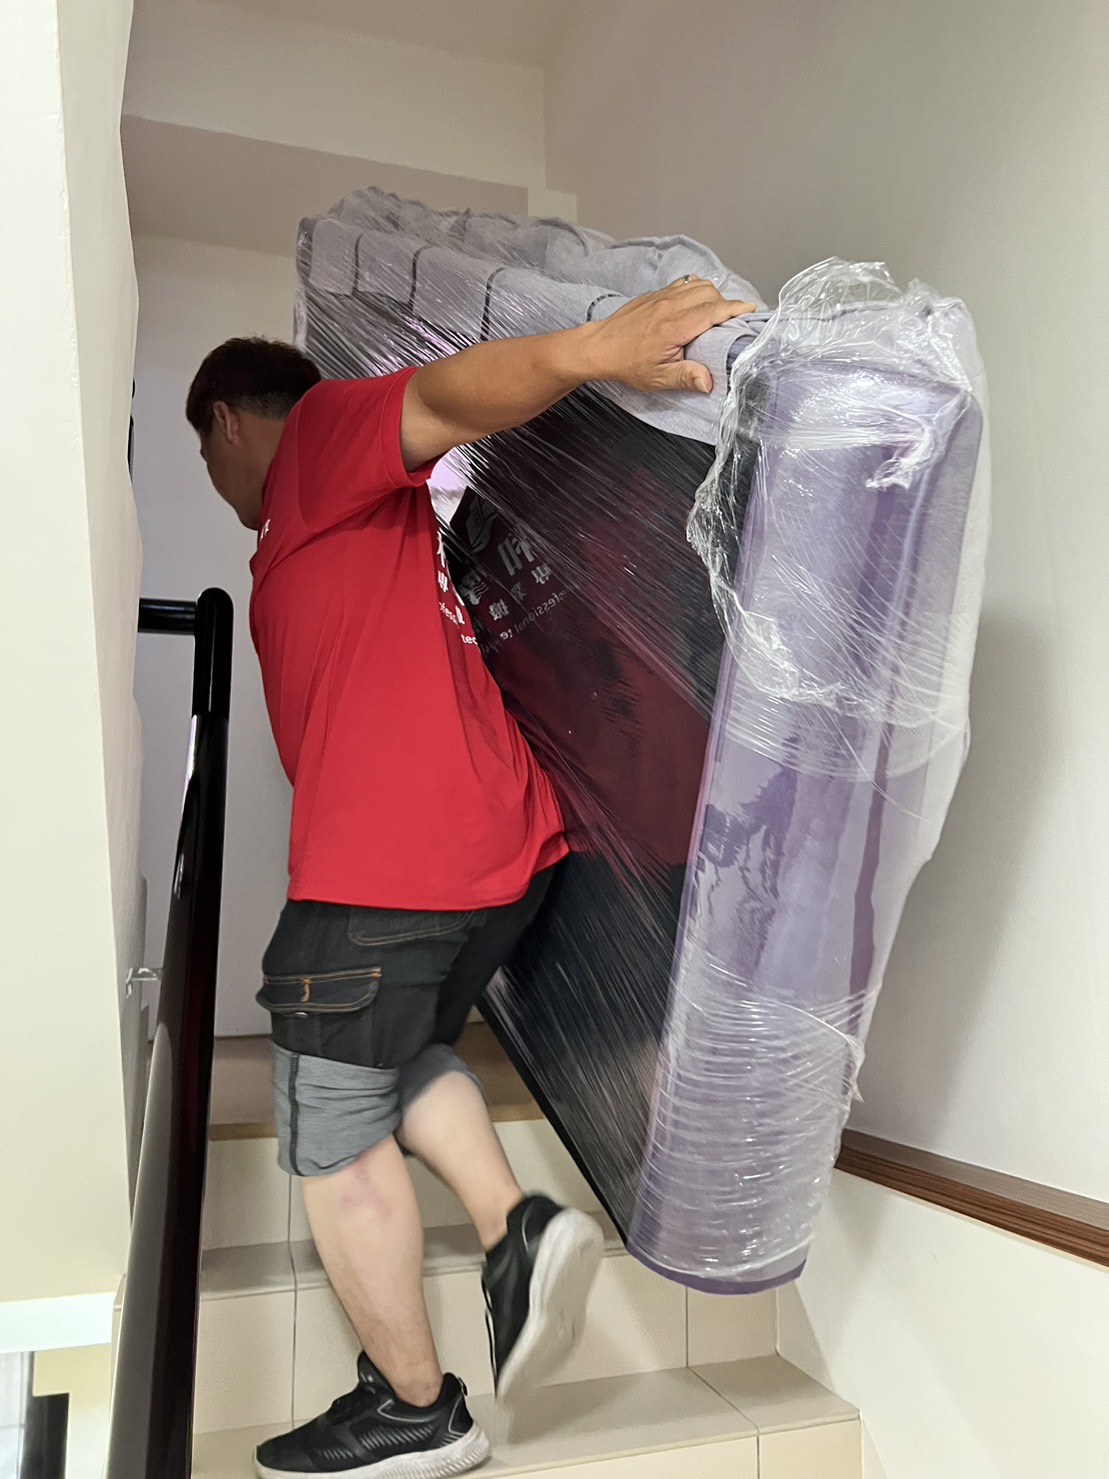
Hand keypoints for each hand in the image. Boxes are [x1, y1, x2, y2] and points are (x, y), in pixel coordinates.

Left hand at [584, 276, 755, 394]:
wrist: (599, 347)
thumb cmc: (627, 363)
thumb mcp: (657, 378)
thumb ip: (686, 378)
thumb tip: (708, 382)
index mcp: (674, 327)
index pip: (713, 310)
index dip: (735, 308)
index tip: (750, 309)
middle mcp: (669, 306)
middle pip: (710, 292)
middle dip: (725, 304)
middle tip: (730, 321)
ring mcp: (661, 296)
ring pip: (698, 284)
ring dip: (712, 295)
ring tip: (716, 313)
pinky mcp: (655, 294)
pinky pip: (684, 283)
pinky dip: (696, 289)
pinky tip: (697, 304)